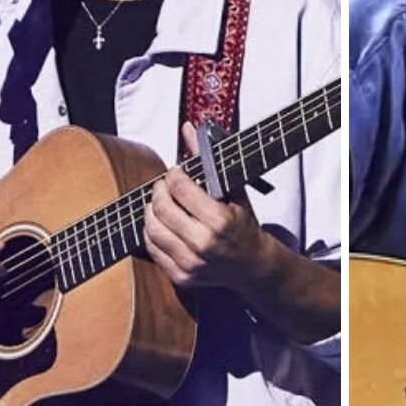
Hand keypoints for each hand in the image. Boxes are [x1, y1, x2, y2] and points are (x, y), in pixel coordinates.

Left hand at [142, 122, 270, 292]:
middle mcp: (203, 244)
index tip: (176, 172)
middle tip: (165, 186)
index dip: (173, 175)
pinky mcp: (181, 276)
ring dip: (151, 211)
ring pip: (152, 228)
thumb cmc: (244, 226)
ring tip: (162, 203)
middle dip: (159, 191)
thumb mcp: (233, 190)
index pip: (179, 188)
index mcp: (220, 221)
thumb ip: (208, 159)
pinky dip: (152, 232)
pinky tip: (162, 223)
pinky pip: (152, 248)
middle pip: (161, 208)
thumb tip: (188, 129)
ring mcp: (190, 263)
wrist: (253, 266)